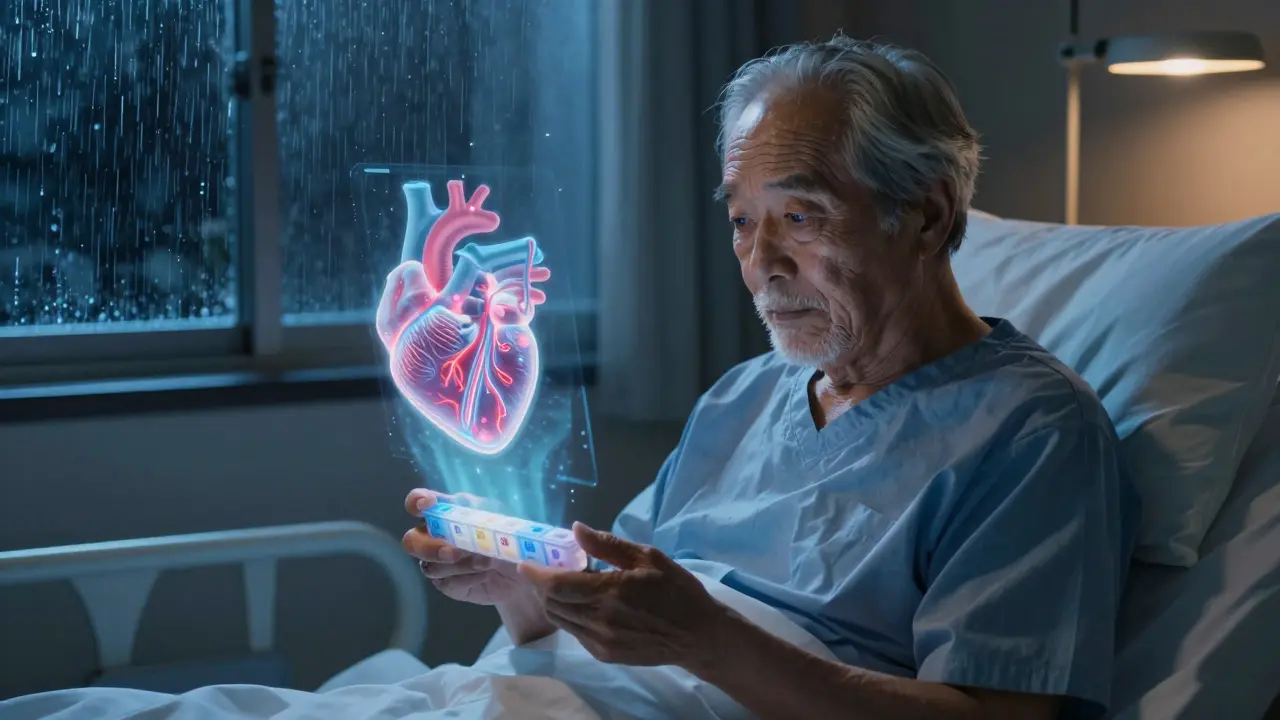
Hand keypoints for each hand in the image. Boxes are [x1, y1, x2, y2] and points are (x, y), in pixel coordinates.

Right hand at [401, 489, 529, 605]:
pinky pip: (448, 583)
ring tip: (487, 562)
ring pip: (430, 566)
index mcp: (443, 512)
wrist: (522, 569)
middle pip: (411, 541)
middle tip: (455, 552)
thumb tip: (466, 506)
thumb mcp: (498, 515)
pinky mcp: (448, 584)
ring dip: (460, 565)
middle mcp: (434, 536)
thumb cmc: (506, 534)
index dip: (415, 502)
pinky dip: (468, 578)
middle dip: (430, 548)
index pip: (416, 502)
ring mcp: (438, 563)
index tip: (427, 505)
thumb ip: (480, 510)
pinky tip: (486, 575)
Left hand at [518, 522, 725, 668]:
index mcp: (611, 592)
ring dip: (553, 602)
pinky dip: (569, 616)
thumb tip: (576, 530)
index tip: (525, 563)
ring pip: (560, 621)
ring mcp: (601, 641)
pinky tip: (583, 604)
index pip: (557, 585)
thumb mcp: (648, 557)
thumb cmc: (676, 590)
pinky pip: (575, 633)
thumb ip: (607, 545)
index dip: (536, 574)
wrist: (698, 635)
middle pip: (552, 604)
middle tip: (547, 569)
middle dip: (542, 586)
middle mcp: (600, 620)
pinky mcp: (605, 655)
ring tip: (562, 586)